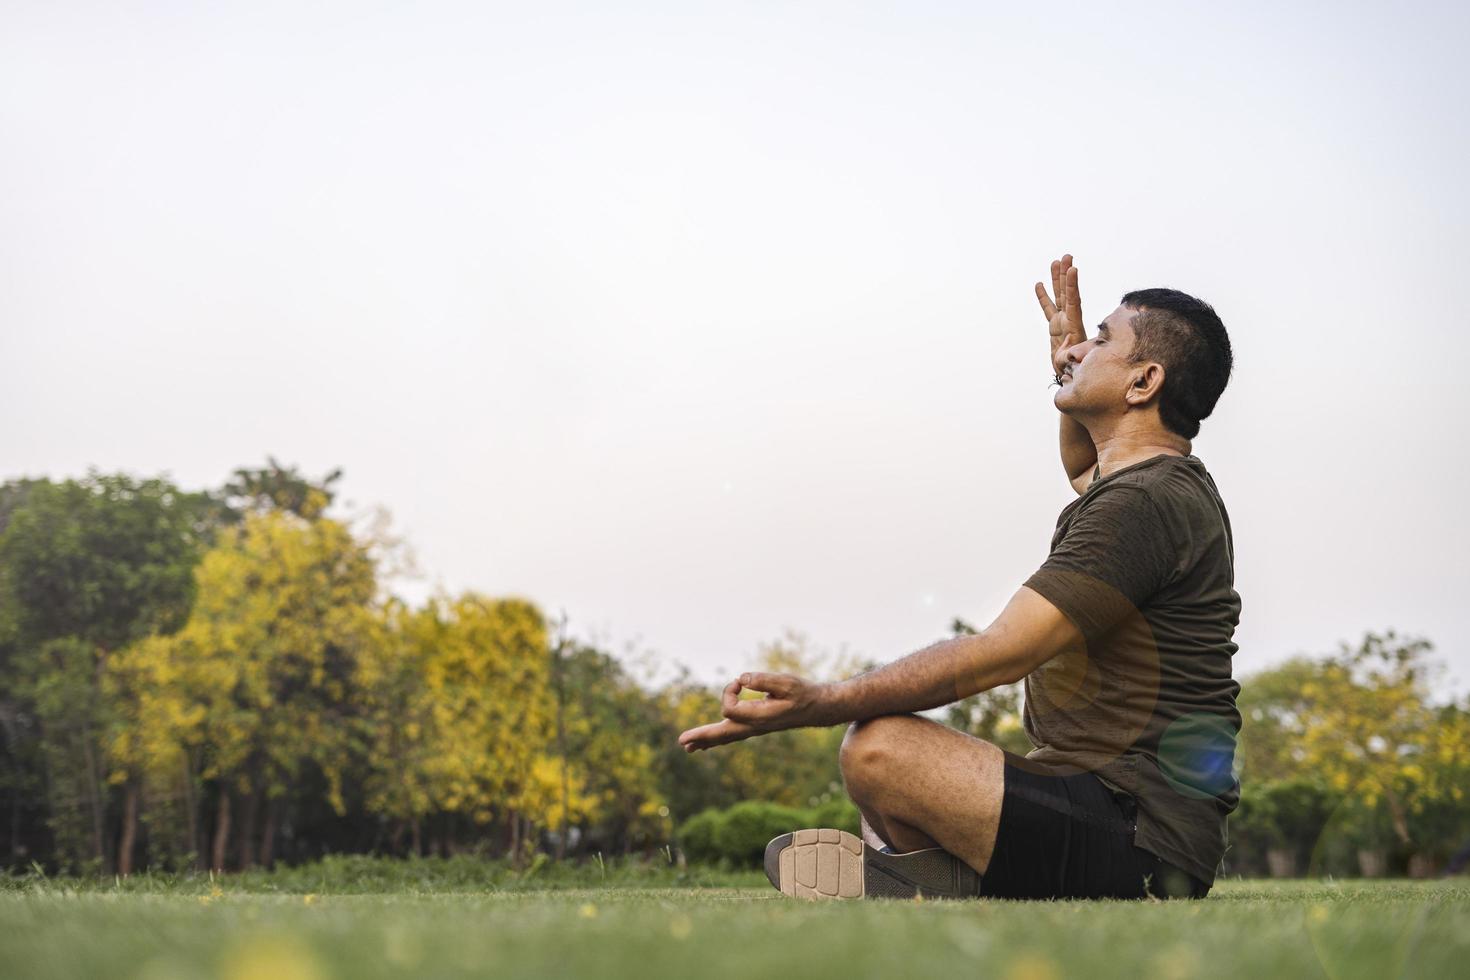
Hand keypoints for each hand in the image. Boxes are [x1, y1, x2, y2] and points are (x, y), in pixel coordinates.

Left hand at [677, 672, 830, 751]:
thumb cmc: (803, 693)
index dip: (728, 691)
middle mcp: (755, 727)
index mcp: (760, 718)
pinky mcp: (756, 726)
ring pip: (726, 737)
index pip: (730, 708)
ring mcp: (755, 729)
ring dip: (706, 740)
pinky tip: (708, 743)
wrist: (817, 708)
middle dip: (702, 736)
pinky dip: (718, 737)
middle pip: (723, 734)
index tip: (738, 682)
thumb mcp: (786, 682)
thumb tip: (740, 679)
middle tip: (681, 741)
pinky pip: (732, 734)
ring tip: (688, 747)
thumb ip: (763, 680)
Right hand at [1035, 254, 1086, 375]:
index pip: (1073, 302)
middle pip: (1067, 293)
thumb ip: (1068, 356)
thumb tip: (1068, 350)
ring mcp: (1062, 321)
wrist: (1073, 375)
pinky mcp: (1055, 326)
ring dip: (1057, 280)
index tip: (1073, 269)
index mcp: (1074, 326)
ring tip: (1056, 261)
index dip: (1072, 286)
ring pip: (1059, 296)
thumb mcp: (1070, 363)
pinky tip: (1040, 284)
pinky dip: (1044, 297)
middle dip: (1066, 275)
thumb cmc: (1071, 369)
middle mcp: (1069, 320)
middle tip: (1066, 256)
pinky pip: (1048, 308)